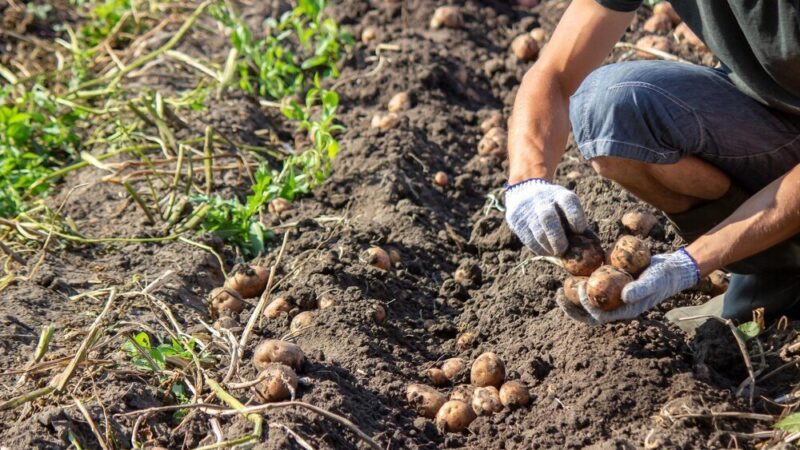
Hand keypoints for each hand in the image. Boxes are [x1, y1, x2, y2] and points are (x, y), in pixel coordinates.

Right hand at [504, 179, 587, 255]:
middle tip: (563, 249)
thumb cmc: (554, 205)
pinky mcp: (515, 219)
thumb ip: (577, 222)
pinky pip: (527, 238)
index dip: (576, 217)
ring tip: (555, 252)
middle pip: (548, 217)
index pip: (568, 202)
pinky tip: (545, 250)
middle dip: (557, 236)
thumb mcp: (566, 205)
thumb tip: (594, 244)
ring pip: (537, 231)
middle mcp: (542, 200)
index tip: (579, 230)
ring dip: (548, 245)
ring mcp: (526, 209)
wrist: (524, 191)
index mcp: (559, 194)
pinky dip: (538, 248)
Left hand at [556, 248, 699, 324]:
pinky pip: (593, 287)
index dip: (586, 306)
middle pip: (588, 313)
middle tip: (556, 295)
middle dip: (571, 307)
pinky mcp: (611, 285)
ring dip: (572, 297)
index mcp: (624, 311)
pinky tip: (571, 272)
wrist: (671, 269)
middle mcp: (615, 306)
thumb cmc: (663, 277)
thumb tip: (624, 296)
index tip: (580, 288)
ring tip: (558, 288)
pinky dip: (582, 283)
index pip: (599, 316)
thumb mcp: (653, 281)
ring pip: (587, 302)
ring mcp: (612, 296)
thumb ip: (640, 289)